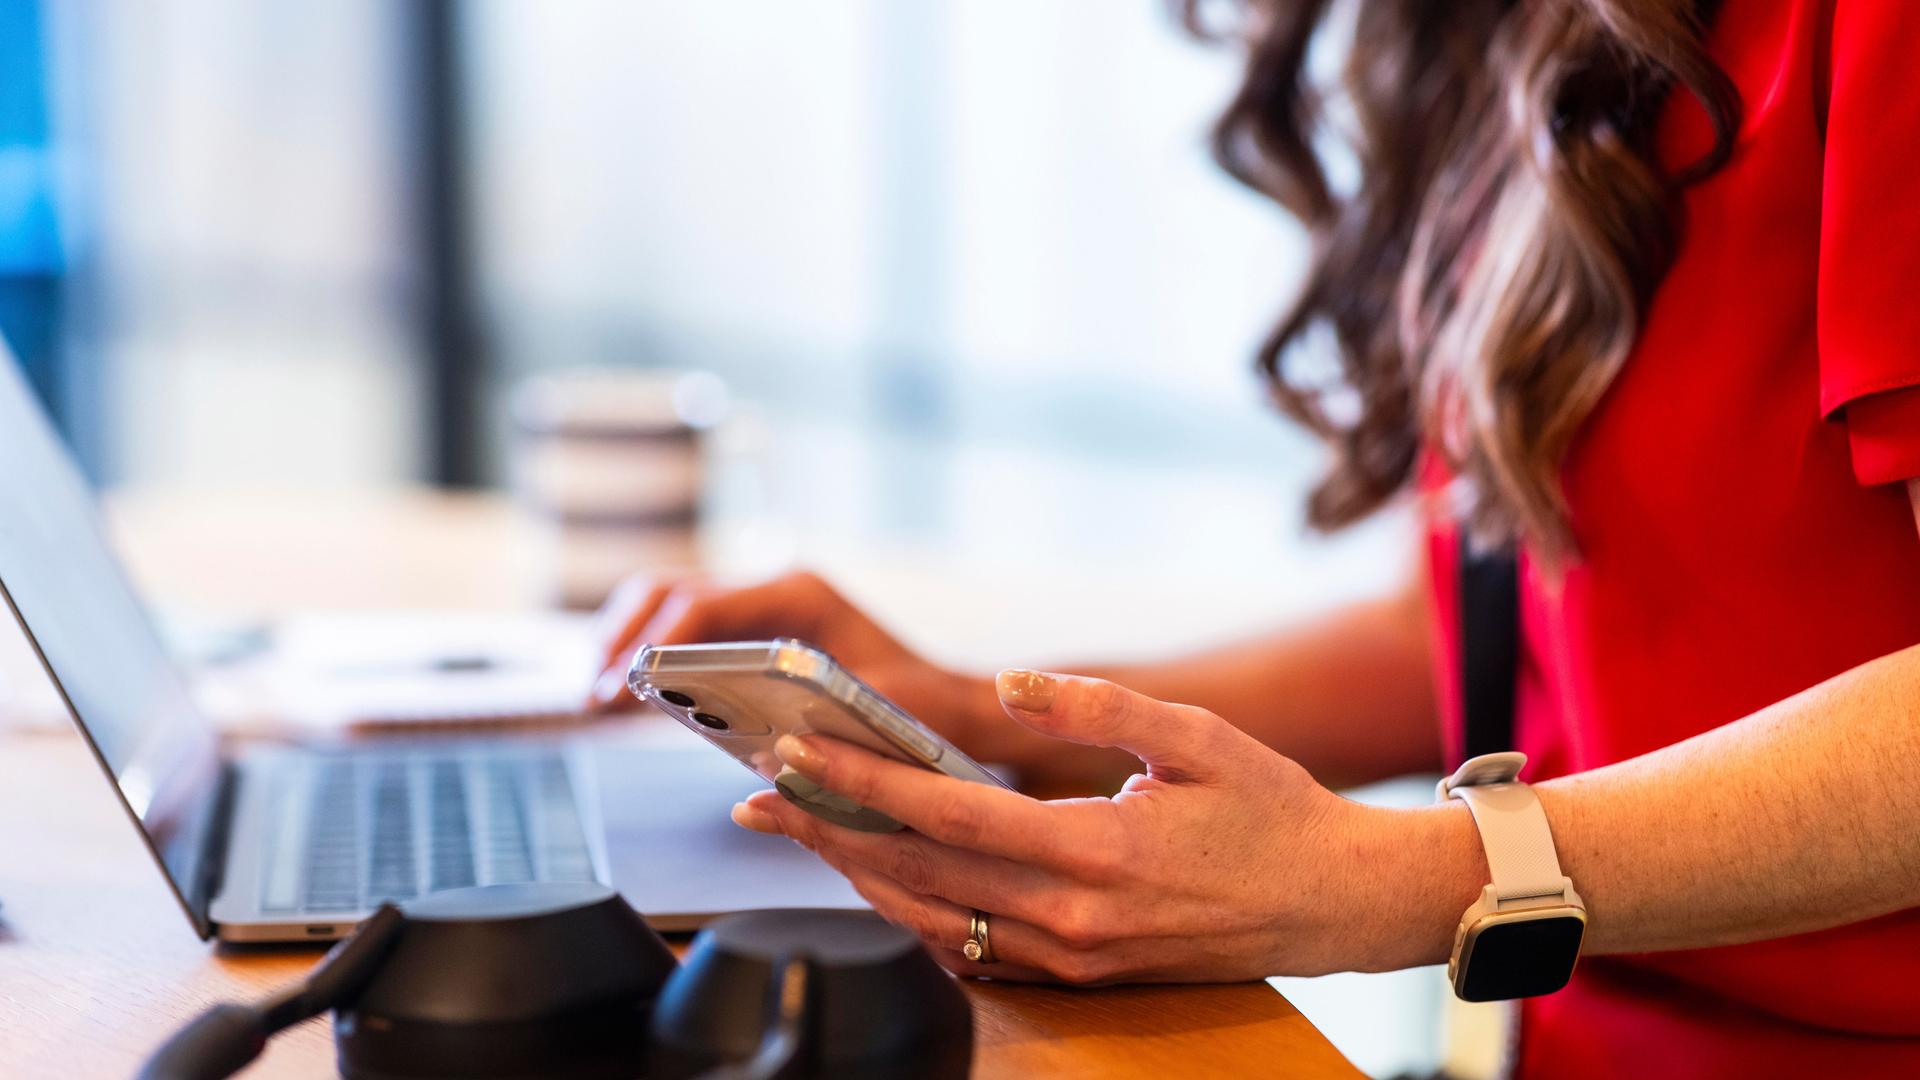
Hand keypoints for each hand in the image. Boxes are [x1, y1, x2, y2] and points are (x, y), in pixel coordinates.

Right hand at [585, 570, 1119, 781]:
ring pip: (671, 604)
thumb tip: (763, 764)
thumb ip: (820, 736)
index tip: (623, 683)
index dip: (654, 645)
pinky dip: (652, 656)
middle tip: (595, 693)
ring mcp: (763, 605)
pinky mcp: (755, 630)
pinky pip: (688, 630)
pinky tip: (631, 695)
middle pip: (672, 592)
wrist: (951, 702)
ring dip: (628, 642)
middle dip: (624, 637)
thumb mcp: (871, 721)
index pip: (704, 606)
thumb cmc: (923, 709)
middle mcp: (777, 588)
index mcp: (801, 596)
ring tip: (597, 696)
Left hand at [731, 670, 1479, 982]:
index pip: (945, 815)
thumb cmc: (1271, 811)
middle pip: (916, 874)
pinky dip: (912, 911)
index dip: (860, 784)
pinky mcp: (1078, 974)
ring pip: (931, 920)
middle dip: (826, 833)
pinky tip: (881, 876)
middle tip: (754, 801)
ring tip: (801, 831)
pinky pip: (969, 948)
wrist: (1333, 904)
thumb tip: (1010, 681)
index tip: (794, 755)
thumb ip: (1094, 705)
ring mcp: (1071, 956)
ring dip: (857, 874)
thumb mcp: (1194, 739)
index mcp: (1094, 852)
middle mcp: (1069, 916)